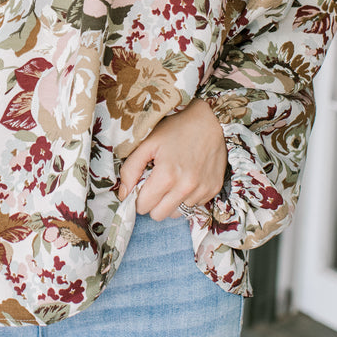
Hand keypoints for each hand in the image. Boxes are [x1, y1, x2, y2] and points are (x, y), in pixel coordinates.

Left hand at [118, 102, 227, 220]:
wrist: (210, 121)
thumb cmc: (176, 129)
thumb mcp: (148, 143)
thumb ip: (131, 169)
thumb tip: (123, 195)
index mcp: (167, 176)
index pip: (143, 207)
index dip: (139, 196)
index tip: (142, 184)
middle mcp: (186, 187)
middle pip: (158, 215)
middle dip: (153, 202)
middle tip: (156, 183)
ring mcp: (202, 190)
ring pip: (176, 213)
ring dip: (170, 201)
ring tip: (173, 180)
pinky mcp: (213, 190)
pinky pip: (193, 206)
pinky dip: (187, 197)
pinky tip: (187, 178)